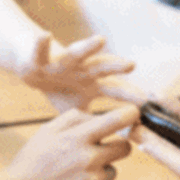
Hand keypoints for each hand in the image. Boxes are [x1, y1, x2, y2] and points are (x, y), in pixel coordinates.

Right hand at [1, 106, 138, 179]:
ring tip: (75, 174)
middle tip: (100, 150)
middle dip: (117, 146)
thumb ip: (75, 118)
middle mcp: (90, 159)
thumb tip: (99, 117)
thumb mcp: (47, 131)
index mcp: (78, 138)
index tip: (134, 114)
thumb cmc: (31, 161)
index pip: (117, 121)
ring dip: (101, 170)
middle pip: (125, 148)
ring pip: (113, 171)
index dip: (130, 115)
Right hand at [17, 34, 138, 111]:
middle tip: (130, 65)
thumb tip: (112, 142)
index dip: (130, 95)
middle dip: (116, 66)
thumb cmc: (60, 93)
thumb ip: (94, 123)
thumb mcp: (78, 112)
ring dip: (88, 47)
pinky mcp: (42, 60)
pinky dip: (41, 44)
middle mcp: (81, 71)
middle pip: (102, 68)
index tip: (146, 100)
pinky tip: (44, 36)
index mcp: (92, 85)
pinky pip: (40, 52)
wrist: (33, 74)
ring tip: (100, 40)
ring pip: (77, 53)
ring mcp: (63, 63)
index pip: (116, 90)